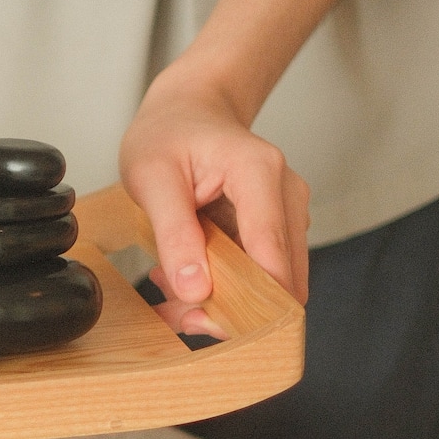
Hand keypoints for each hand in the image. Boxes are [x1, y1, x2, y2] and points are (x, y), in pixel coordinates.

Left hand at [119, 61, 309, 336]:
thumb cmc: (168, 135)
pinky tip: (184, 274)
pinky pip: (257, 276)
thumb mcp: (152, 177)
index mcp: (260, 174)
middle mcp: (287, 195)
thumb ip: (174, 233)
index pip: (271, 252)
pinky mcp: (276, 231)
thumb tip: (197, 291)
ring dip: (220, 301)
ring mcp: (287, 214)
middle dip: (229, 308)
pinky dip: (220, 288)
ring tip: (169, 287)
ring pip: (269, 284)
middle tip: (175, 311)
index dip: (253, 302)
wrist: (188, 110)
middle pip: (278, 277)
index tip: (213, 328)